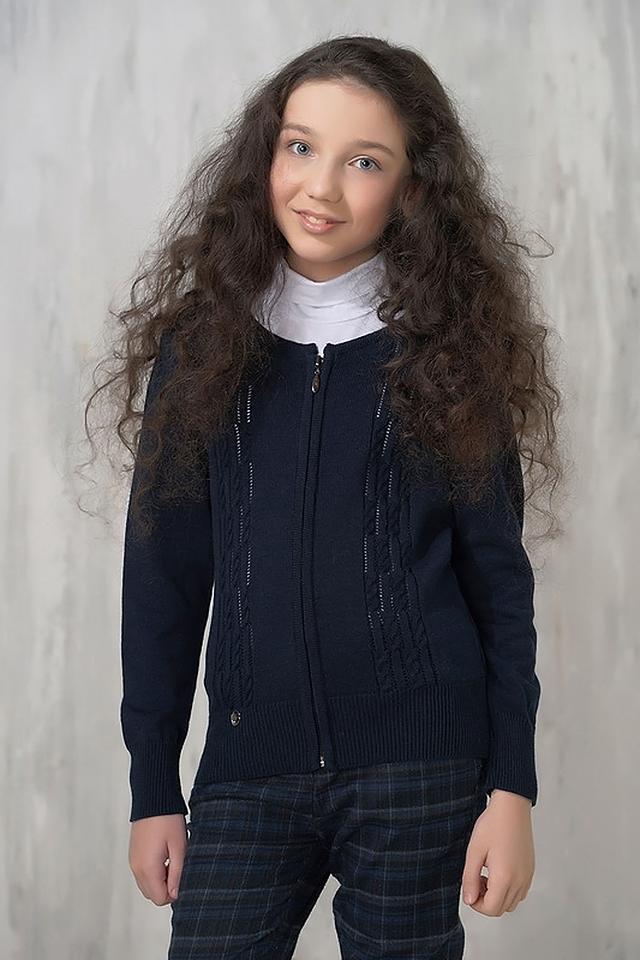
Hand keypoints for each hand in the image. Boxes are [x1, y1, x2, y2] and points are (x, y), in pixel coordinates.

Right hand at [128, 814, 187, 905]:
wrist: (153, 799)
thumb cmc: (168, 820)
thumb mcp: (179, 847)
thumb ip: (176, 874)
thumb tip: (175, 894)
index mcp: (148, 869)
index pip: (160, 898)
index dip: (174, 893)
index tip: (182, 877)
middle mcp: (136, 868)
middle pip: (151, 894)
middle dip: (166, 888)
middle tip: (177, 868)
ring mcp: (133, 861)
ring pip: (146, 885)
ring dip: (159, 880)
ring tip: (170, 859)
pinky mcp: (133, 854)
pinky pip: (142, 873)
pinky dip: (153, 872)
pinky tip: (163, 854)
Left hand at [461, 790, 534, 915]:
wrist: (512, 807)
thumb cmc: (493, 825)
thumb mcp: (474, 851)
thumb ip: (470, 878)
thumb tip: (469, 900)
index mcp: (505, 878)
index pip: (491, 909)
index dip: (476, 903)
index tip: (470, 886)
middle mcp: (520, 881)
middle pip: (501, 909)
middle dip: (485, 900)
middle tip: (476, 879)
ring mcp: (527, 876)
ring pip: (511, 902)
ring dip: (497, 896)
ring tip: (487, 873)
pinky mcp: (530, 870)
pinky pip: (519, 891)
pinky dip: (508, 889)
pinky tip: (498, 869)